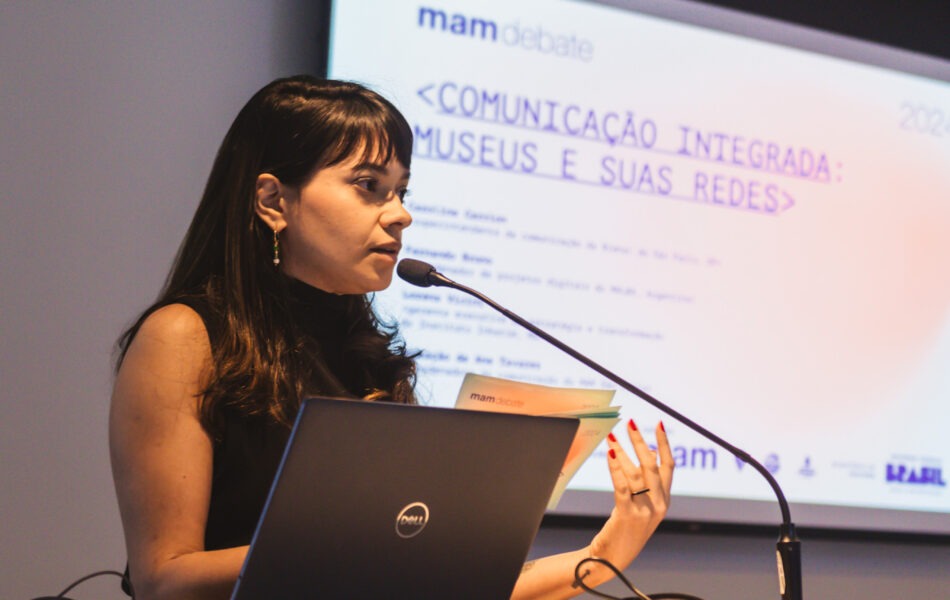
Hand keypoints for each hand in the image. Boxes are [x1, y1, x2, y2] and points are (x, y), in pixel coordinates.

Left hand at [588, 419, 674, 572]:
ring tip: (611, 437)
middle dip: (640, 441)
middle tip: (630, 422)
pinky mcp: (627, 515)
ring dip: (621, 451)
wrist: (611, 560)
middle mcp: (658, 505)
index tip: (658, 424)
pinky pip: (622, 486)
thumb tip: (650, 452)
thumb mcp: (642, 506)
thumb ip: (648, 483)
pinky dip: (615, 468)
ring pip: (635, 473)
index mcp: (664, 501)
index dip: (664, 443)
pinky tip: (609, 455)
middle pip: (651, 465)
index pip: (668, 466)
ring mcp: (644, 511)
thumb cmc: (624, 530)